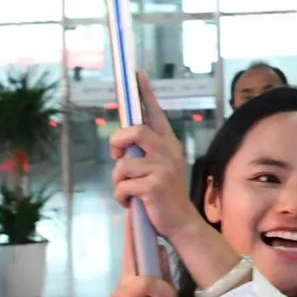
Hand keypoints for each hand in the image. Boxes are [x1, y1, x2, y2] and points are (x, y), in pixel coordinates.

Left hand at [109, 76, 198, 241]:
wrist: (180, 222)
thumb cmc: (164, 194)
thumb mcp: (159, 168)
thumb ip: (144, 153)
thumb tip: (120, 145)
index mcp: (168, 144)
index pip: (155, 113)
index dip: (146, 93)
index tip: (137, 75)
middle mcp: (168, 152)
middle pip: (135, 131)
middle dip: (117, 142)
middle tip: (116, 156)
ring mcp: (163, 168)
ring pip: (123, 165)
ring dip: (118, 181)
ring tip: (128, 191)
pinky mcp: (155, 186)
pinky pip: (122, 186)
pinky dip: (120, 197)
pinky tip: (131, 203)